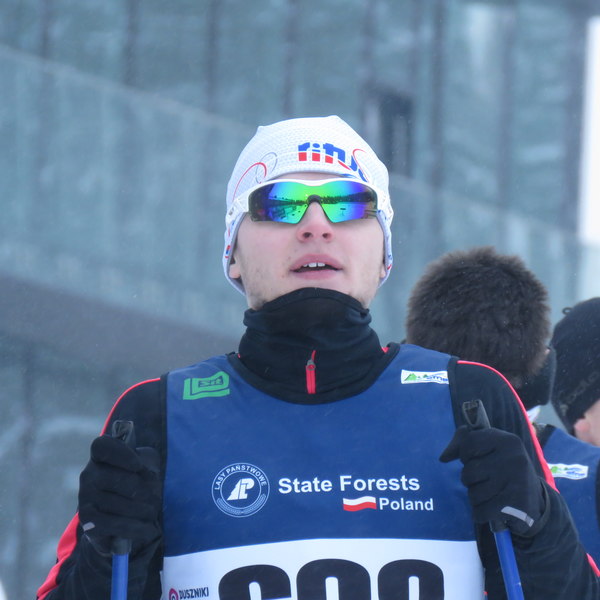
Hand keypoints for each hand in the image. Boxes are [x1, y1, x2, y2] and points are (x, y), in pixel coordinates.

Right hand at [78, 435, 160, 554]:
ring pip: (120, 504)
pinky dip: (134, 528)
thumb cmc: (136, 479)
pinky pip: (113, 524)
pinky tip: (147, 529)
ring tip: (153, 512)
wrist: (121, 513)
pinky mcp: (86, 519)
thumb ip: (147, 461)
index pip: (102, 446)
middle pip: (121, 480)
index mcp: (101, 454)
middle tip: (156, 499)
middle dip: (145, 491)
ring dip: (143, 511)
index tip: (139, 466)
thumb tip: (145, 474)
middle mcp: (88, 474)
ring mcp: (85, 497)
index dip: (122, 455)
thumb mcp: (146, 462)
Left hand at [439, 426, 545, 535]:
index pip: (469, 442)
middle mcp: (514, 458)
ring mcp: (517, 482)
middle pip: (469, 471)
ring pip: (473, 493)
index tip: (474, 459)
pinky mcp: (516, 506)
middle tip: (486, 481)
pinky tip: (492, 509)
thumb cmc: (503, 469)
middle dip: (470, 479)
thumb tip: (444, 457)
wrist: (535, 501)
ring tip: (491, 494)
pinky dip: (480, 513)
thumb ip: (463, 443)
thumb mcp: (489, 449)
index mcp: (507, 440)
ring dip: (476, 498)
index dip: (465, 454)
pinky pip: (480, 511)